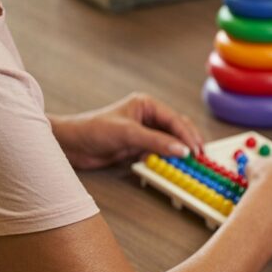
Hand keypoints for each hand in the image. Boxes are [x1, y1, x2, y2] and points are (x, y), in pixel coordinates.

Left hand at [50, 92, 203, 169]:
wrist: (71, 145)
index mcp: (147, 104)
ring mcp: (143, 132)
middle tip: (200, 158)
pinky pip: (158, 152)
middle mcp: (148, 116)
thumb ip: (156, 142)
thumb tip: (182, 150)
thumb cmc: (94, 130)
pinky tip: (172, 166)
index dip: (187, 135)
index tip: (196, 151)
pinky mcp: (137, 147)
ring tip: (190, 164)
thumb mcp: (128, 134)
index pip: (174, 119)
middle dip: (188, 143)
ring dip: (178, 152)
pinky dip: (166, 159)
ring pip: (169, 142)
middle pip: (176, 129)